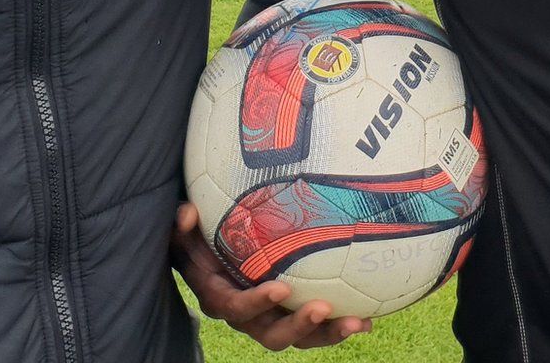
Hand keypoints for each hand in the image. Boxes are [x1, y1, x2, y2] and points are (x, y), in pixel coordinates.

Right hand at [173, 202, 370, 349]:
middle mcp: (245, 316)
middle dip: (298, 327)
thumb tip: (187, 212)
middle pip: (271, 334)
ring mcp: (269, 318)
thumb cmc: (196, 236)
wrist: (208, 253)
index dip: (256, 303)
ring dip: (327, 333)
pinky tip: (368, 320)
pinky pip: (314, 327)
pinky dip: (339, 326)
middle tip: (324, 307)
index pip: (234, 307)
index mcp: (218, 297)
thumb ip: (180, 223)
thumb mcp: (183, 230)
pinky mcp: (288, 314)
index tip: (280, 288)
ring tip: (357, 322)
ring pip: (298, 337)